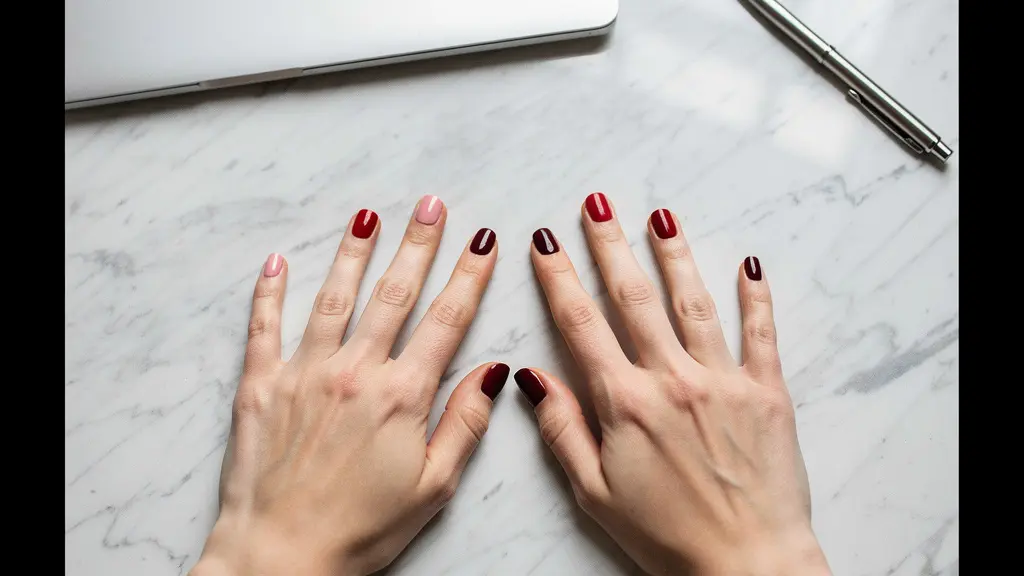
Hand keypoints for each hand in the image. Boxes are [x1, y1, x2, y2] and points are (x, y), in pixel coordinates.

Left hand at [192, 197, 507, 575]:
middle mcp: (354, 373)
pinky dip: (269, 292)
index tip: (483, 242)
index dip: (469, 277)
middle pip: (393, 295)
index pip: (446, 321)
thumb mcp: (434, 488)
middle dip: (417, 245)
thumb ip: (466, 424)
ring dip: (353, 253)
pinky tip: (276, 261)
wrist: (280, 559)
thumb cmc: (361, 531)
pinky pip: (264, 327)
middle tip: (430, 205)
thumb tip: (496, 372)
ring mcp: (304, 374)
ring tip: (367, 216)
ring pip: (334, 298)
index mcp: (402, 396)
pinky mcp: (261, 386)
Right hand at [516, 194, 830, 575]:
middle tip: (597, 205)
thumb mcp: (595, 493)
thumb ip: (562, 430)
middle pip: (634, 299)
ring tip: (661, 218)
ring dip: (673, 256)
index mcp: (624, 403)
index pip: (581, 325)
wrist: (748, 565)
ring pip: (693, 303)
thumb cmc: (667, 538)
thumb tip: (529, 378)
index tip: (545, 241)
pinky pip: (760, 334)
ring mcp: (723, 381)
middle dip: (611, 247)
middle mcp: (672, 379)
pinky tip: (749, 265)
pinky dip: (756, 298)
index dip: (559, 278)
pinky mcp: (766, 393)